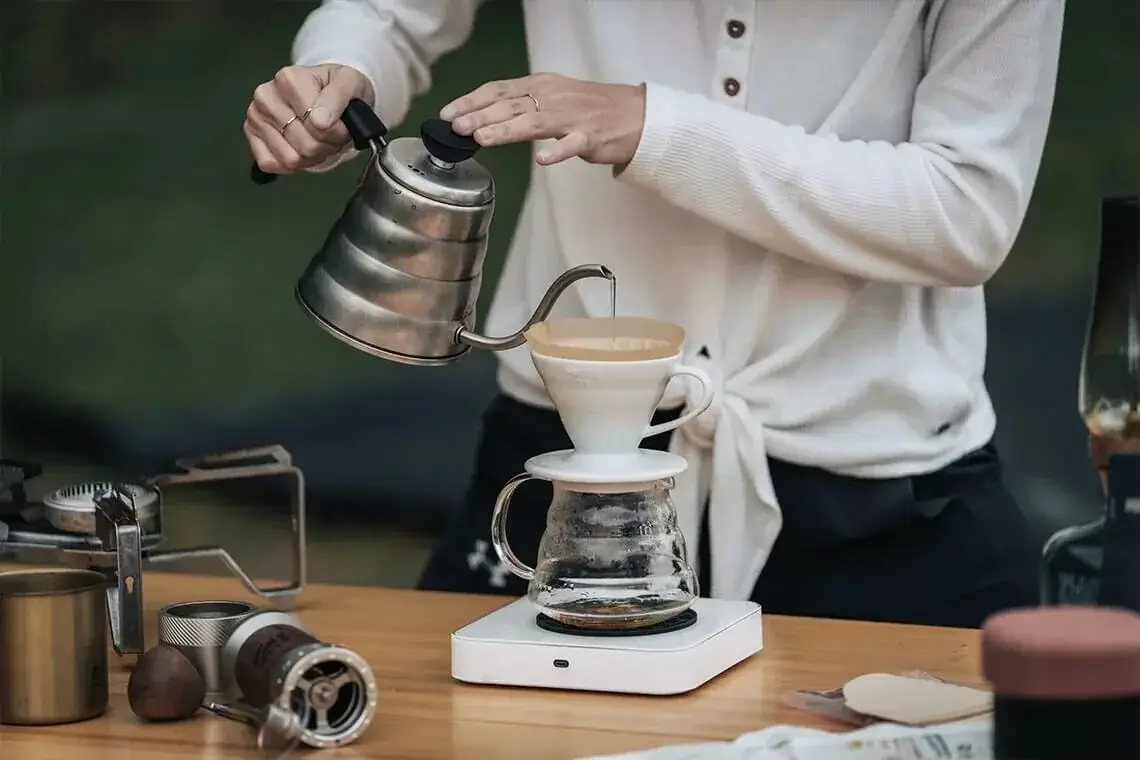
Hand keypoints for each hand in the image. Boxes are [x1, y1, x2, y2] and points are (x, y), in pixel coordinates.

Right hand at [244, 64, 372, 173]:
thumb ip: (337, 98)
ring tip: (317, 139)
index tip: (342, 123)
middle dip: (325, 145)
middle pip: (305, 145)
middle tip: (331, 133)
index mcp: (287, 79)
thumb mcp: (349, 83)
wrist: (327, 89)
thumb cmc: (337, 87)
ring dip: (311, 157)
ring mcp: (255, 117)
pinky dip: (292, 163)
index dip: (337, 132)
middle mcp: (265, 96)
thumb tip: (319, 122)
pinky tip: (300, 147)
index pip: (317, 126)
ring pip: (290, 159)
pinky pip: (272, 164)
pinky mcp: (251, 136)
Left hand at [440, 74, 645, 166]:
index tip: (449, 114)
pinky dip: (557, 151)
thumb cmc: (592, 108)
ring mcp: (573, 117)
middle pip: (510, 105)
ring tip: (483, 138)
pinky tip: (542, 159)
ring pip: (534, 122)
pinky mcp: (591, 138)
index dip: (472, 101)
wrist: (636, 115)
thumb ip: (523, 105)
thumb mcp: (553, 97)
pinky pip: (572, 145)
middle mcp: (553, 97)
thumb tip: (484, 117)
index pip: (499, 90)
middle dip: (480, 115)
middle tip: (456, 127)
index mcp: (542, 85)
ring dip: (506, 130)